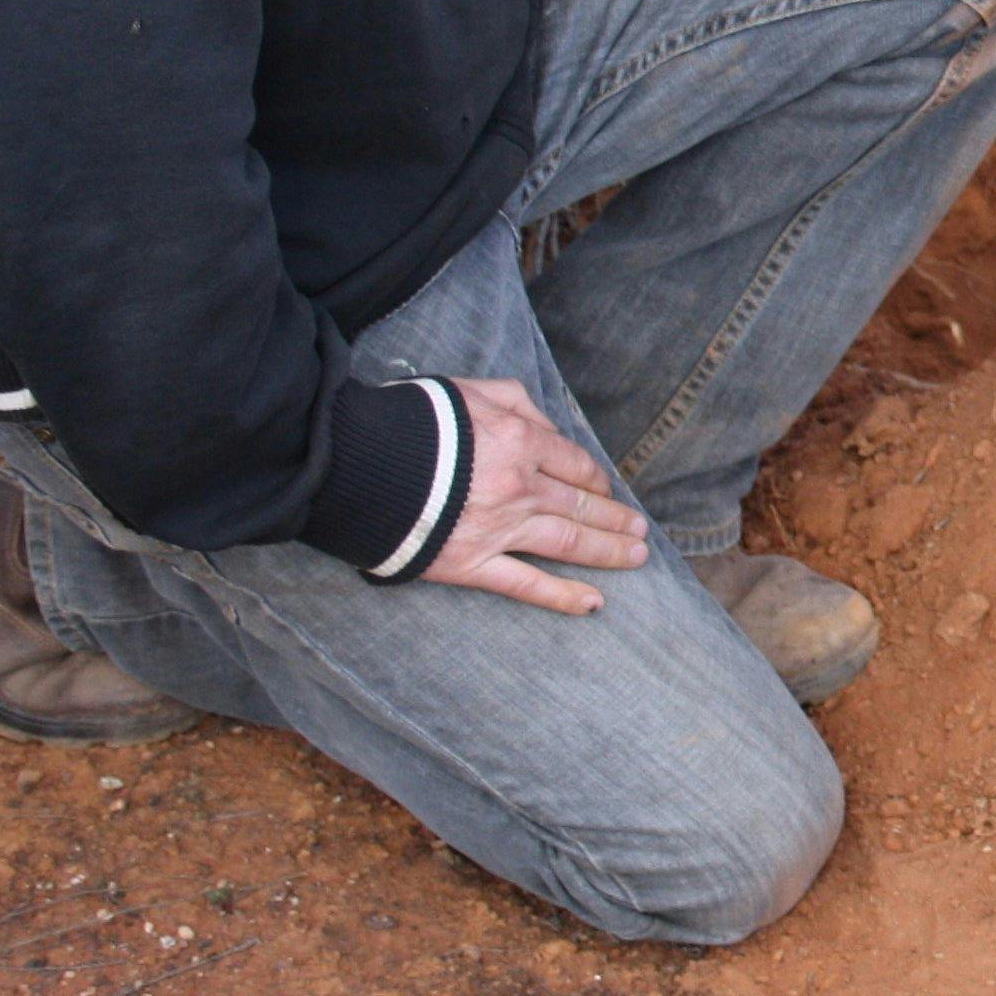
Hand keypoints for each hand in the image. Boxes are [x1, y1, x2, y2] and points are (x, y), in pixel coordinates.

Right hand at [422, 377, 647, 614]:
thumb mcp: (471, 391)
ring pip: (567, 544)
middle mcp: (520, 488)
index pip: (576, 465)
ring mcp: (498, 530)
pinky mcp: (470, 564)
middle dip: (616, 519)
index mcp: (521, 443)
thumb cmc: (411, 422)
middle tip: (640, 531)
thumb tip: (548, 426)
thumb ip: (518, 404)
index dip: (597, 480)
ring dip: (608, 551)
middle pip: (581, 507)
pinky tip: (593, 603)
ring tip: (636, 558)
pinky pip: (526, 584)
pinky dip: (563, 596)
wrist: (356, 463)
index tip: (607, 491)